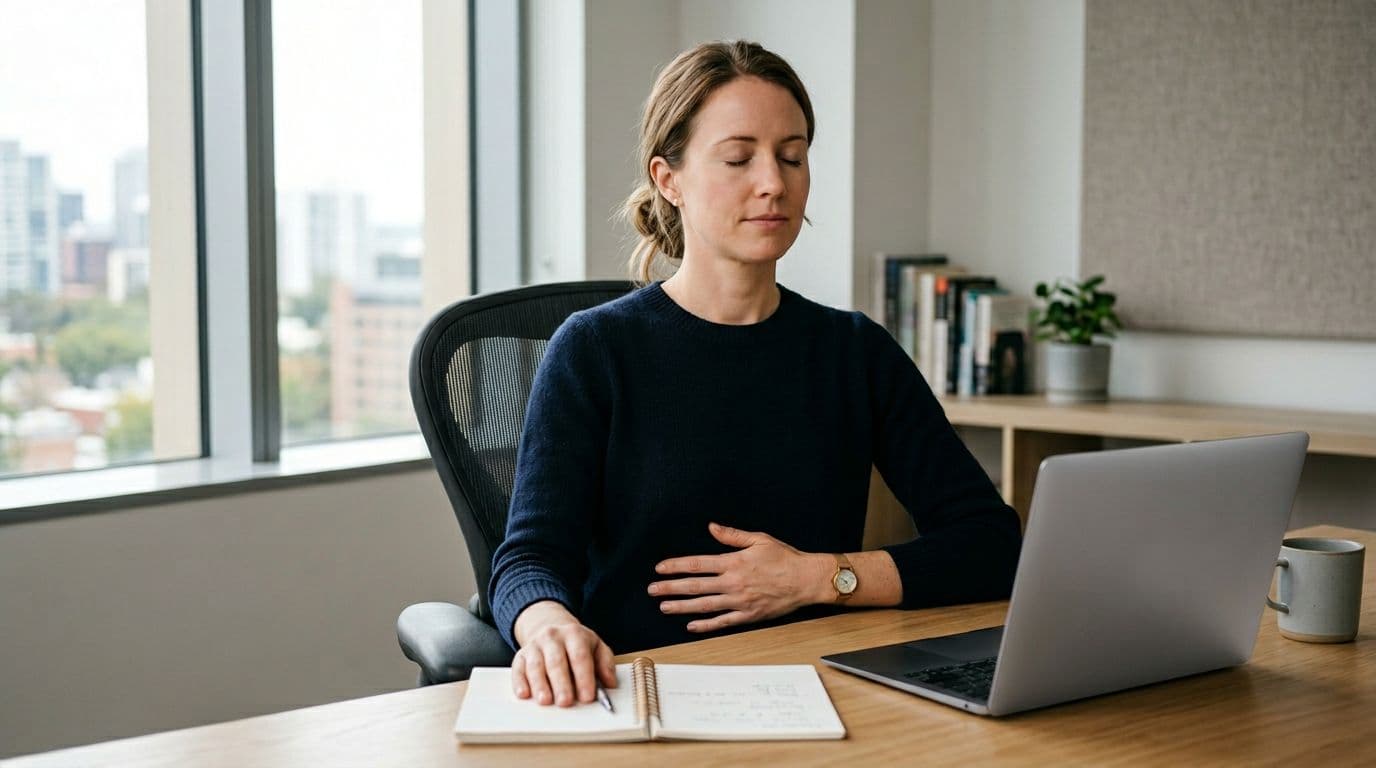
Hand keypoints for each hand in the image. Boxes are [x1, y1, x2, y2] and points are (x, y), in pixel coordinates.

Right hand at [511, 600, 615, 706]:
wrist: (550, 627)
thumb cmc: (576, 644)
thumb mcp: (596, 647)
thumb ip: (605, 664)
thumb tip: (610, 684)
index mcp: (575, 635)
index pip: (580, 656)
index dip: (584, 677)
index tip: (587, 696)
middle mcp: (553, 637)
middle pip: (556, 661)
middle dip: (561, 683)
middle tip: (566, 702)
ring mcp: (535, 645)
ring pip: (536, 665)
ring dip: (540, 684)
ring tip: (546, 701)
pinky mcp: (521, 655)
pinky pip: (518, 668)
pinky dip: (520, 682)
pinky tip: (524, 694)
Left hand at [648, 522, 831, 632]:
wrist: (806, 580)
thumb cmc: (784, 557)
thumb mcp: (759, 539)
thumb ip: (732, 535)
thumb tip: (712, 527)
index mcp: (734, 562)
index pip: (697, 564)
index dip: (676, 566)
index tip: (660, 568)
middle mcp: (733, 583)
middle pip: (695, 586)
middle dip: (671, 588)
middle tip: (652, 590)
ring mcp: (740, 602)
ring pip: (704, 605)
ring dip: (682, 607)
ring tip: (664, 607)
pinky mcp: (749, 615)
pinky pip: (723, 622)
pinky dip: (706, 625)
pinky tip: (691, 625)